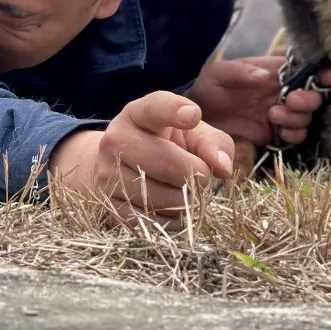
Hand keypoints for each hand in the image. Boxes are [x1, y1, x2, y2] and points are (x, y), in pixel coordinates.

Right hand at [51, 91, 233, 224]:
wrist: (117, 170)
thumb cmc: (164, 145)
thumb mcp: (189, 134)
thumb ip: (212, 142)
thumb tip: (223, 167)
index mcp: (137, 114)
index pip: (154, 108)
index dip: (174, 111)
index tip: (193, 115)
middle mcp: (115, 140)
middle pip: (167, 162)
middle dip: (196, 173)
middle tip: (203, 175)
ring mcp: (108, 175)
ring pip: (162, 197)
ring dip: (185, 200)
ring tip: (185, 190)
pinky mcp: (109, 207)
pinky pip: (152, 221)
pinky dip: (171, 219)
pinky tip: (171, 207)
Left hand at [185, 56, 330, 146]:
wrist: (195, 117)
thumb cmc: (207, 88)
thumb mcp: (219, 74)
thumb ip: (242, 72)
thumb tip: (266, 75)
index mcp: (274, 72)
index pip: (305, 69)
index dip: (320, 72)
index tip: (327, 77)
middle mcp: (282, 92)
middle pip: (313, 96)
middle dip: (308, 99)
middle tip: (289, 101)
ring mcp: (280, 114)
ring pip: (306, 117)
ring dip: (297, 118)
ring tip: (273, 115)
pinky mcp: (273, 134)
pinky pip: (294, 137)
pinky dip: (293, 135)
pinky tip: (279, 132)